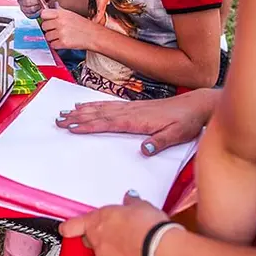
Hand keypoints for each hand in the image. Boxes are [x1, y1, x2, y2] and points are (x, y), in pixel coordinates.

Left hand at [39, 7, 98, 49]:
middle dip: (49, 29)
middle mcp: (60, 22)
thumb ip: (60, 11)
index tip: (48, 20)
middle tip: (56, 30)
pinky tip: (63, 41)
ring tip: (61, 36)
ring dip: (52, 38)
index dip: (45, 18)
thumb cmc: (83, 25)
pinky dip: (56, 45)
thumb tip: (53, 6)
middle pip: (44, 26)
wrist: (94, 36)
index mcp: (61, 14)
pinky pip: (52, 45)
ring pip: (47, 36)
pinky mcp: (63, 43)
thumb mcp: (71, 14)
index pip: (43, 14)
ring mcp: (61, 33)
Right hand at [55, 89, 214, 155]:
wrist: (197, 105)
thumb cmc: (187, 121)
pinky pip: (108, 105)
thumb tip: (144, 150)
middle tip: (59, 120)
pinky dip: (93, 105)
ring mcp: (130, 107)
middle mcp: (130, 112)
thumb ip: (161, 142)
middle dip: (77, 117)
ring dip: (81, 111)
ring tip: (65, 112)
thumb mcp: (178, 135)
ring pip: (100, 108)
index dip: (88, 126)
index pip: (107, 123)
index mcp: (137, 121)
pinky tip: (86, 105)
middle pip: (98, 114)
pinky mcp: (133, 106)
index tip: (72, 128)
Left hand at [60, 192, 168, 255]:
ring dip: (114, 250)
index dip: (68, 227)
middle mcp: (98, 243)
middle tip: (116, 231)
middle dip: (99, 236)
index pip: (72, 226)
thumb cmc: (148, 228)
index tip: (66, 227)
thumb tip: (130, 200)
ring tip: (134, 243)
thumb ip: (131, 203)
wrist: (162, 252)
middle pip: (90, 240)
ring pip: (104, 254)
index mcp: (96, 223)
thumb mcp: (140, 206)